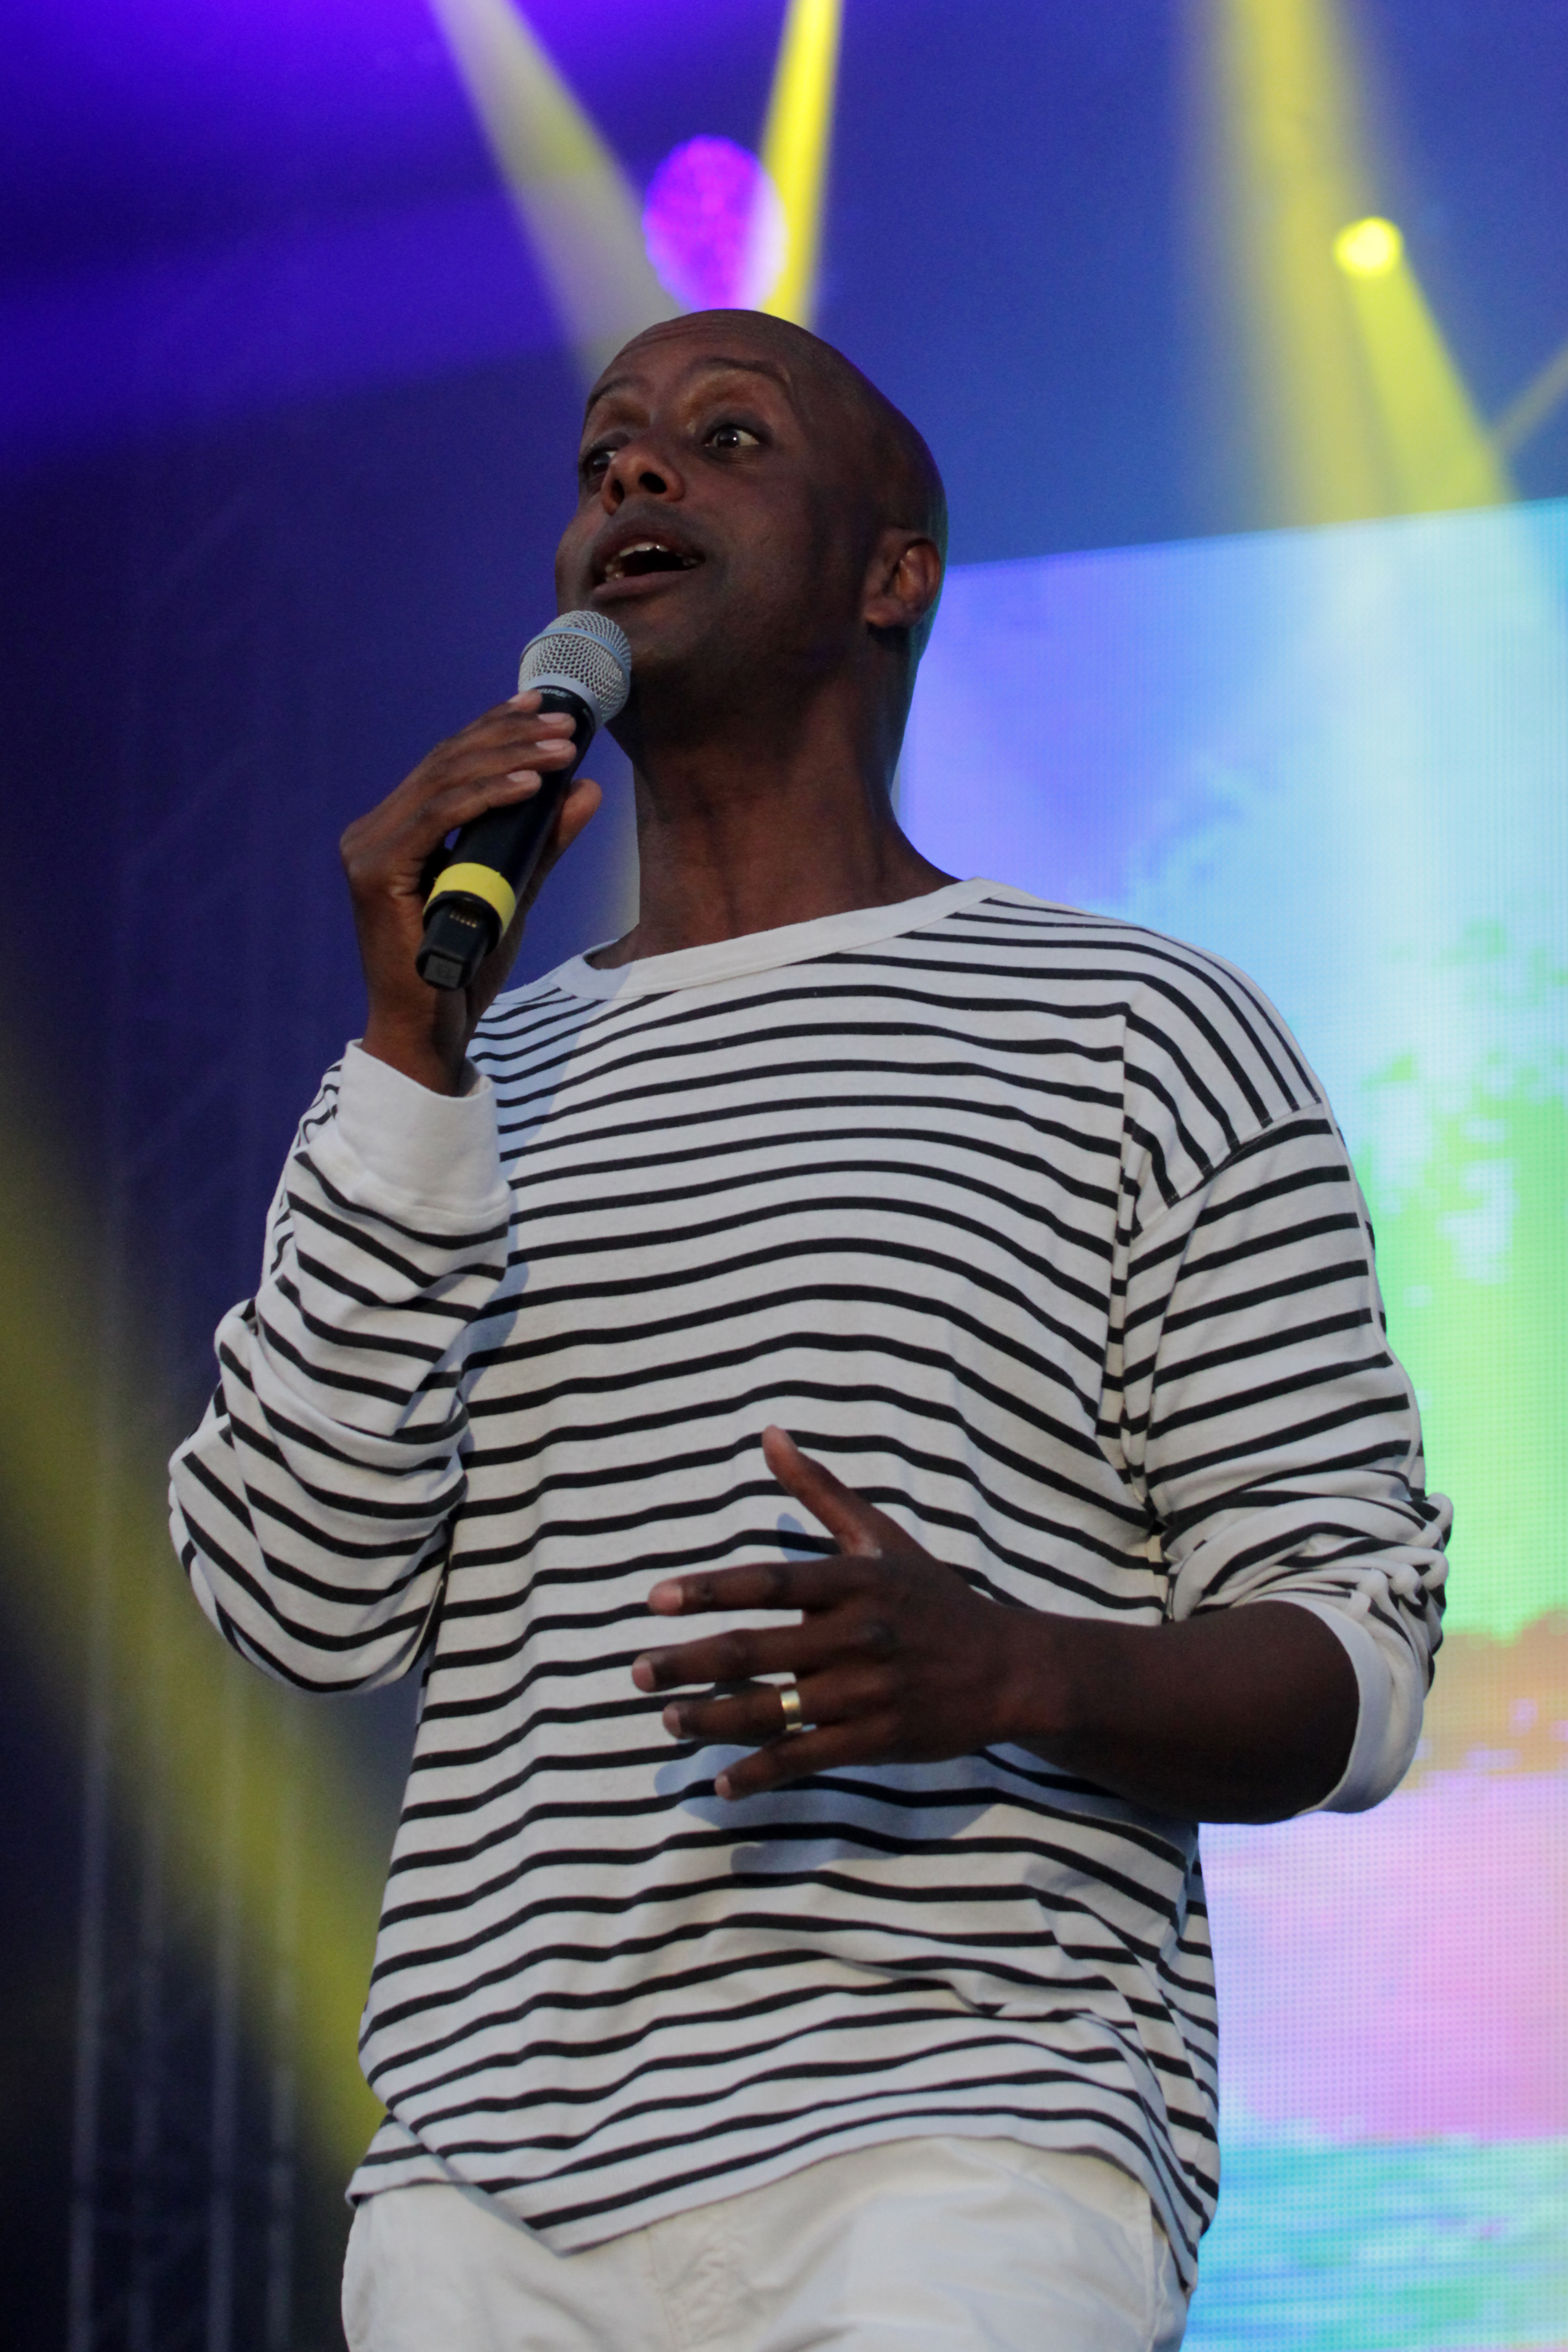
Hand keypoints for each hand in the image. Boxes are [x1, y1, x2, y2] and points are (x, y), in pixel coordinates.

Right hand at [340, 691, 600, 1093]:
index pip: (447, 763)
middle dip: (510, 736)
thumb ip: (542, 842)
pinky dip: (485, 797)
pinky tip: (529, 785)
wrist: (433, 1032)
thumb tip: (587, 789)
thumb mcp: (516, 891)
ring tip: (561, 751)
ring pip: (442, 781)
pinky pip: (436, 818)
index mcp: (396, 831)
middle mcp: (373, 833)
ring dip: (508, 759)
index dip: (495, 727)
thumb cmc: (465, 969)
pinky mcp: (376, 875)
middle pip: (446, 762)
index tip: (545, 707)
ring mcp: (368, 852)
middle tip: (566, 725)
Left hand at [631, 1427, 1035, 1799]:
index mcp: (855, 1582)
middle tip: (637, 1672)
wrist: (1009, 1669)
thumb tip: (769, 1434)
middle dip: (689, 1664)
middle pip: (756, 1650)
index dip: (709, 1590)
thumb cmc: (934, 1597)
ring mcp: (867, 1693)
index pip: (769, 1581)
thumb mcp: (881, 1538)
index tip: (655, 1600)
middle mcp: (858, 1635)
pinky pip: (807, 1758)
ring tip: (668, 1720)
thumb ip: (820, 1491)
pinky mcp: (878, 1741)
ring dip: (713, 1720)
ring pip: (774, 1710)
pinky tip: (721, 1784)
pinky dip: (761, 1773)